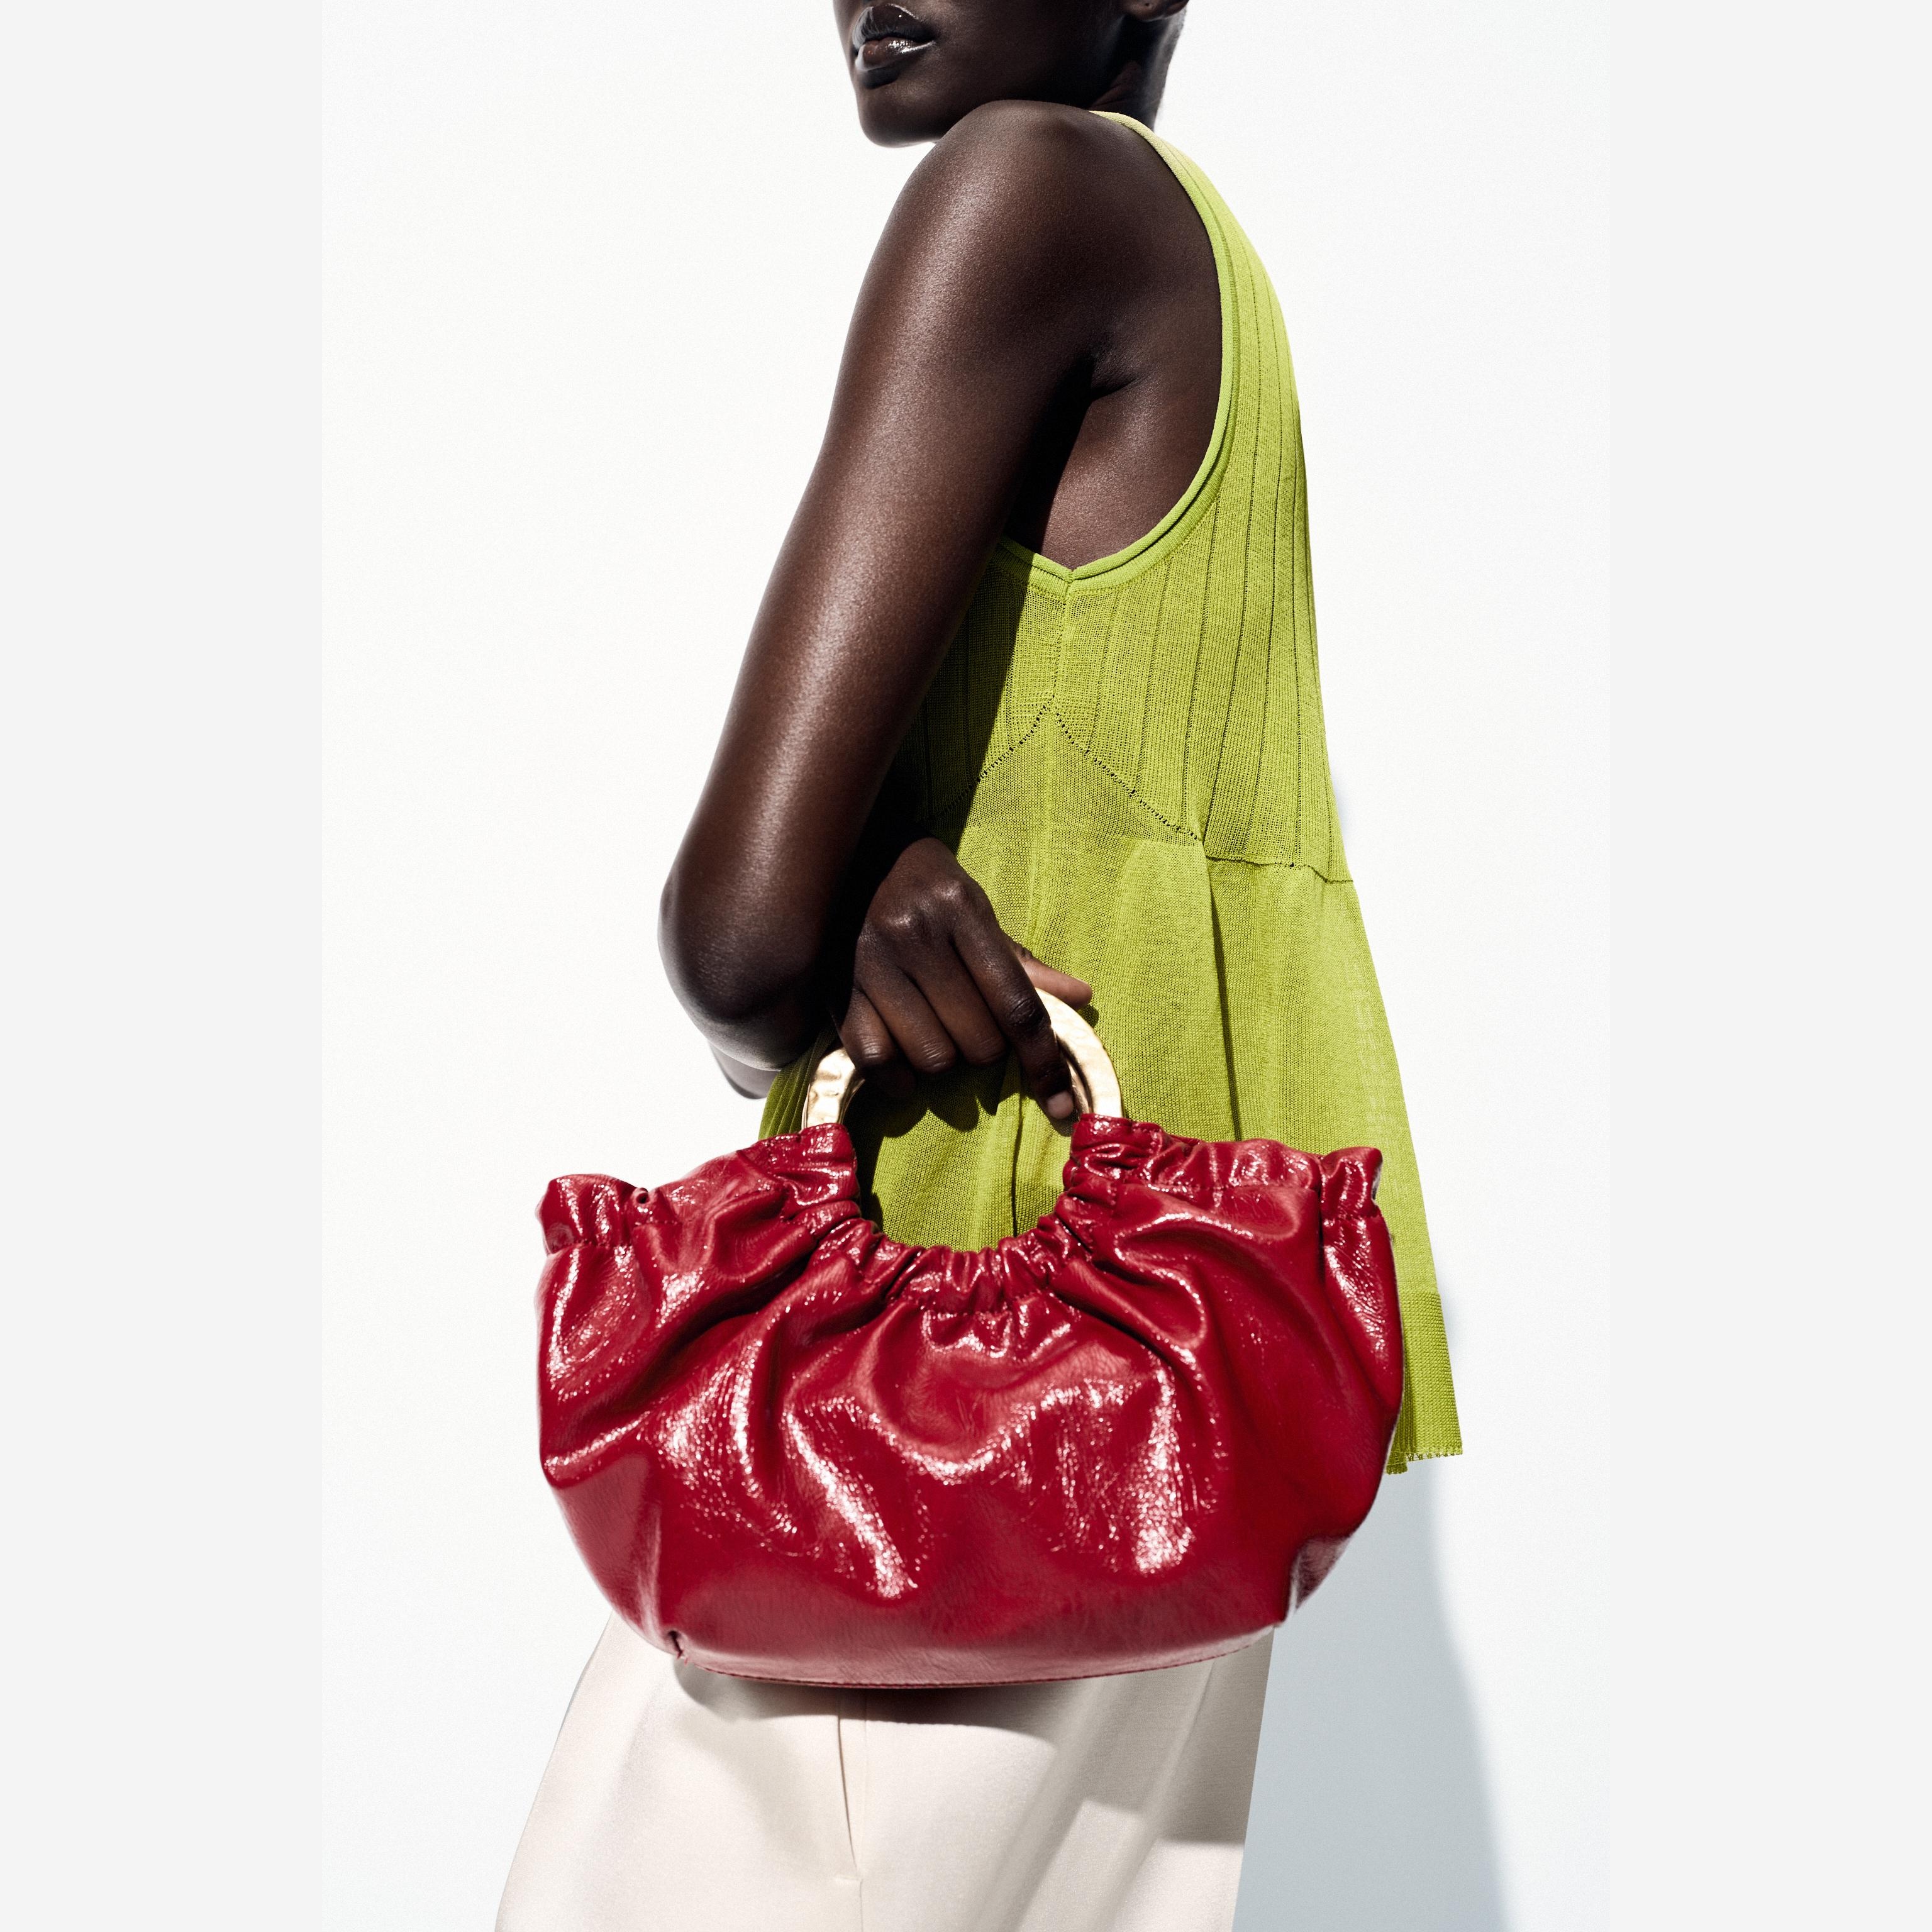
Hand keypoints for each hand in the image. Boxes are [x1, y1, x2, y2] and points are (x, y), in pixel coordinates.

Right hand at [839, 839, 1092, 1117]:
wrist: (846, 857)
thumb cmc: (925, 889)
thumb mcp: (976, 910)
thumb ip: (1022, 962)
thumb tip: (1081, 997)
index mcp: (961, 911)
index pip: (1017, 1005)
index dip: (1044, 1062)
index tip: (1062, 1107)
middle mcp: (915, 935)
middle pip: (978, 1042)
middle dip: (987, 1050)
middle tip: (972, 1025)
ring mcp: (871, 963)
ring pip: (933, 1057)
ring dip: (945, 1060)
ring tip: (936, 1032)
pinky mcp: (835, 988)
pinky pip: (875, 1059)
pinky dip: (898, 1077)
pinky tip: (904, 1063)